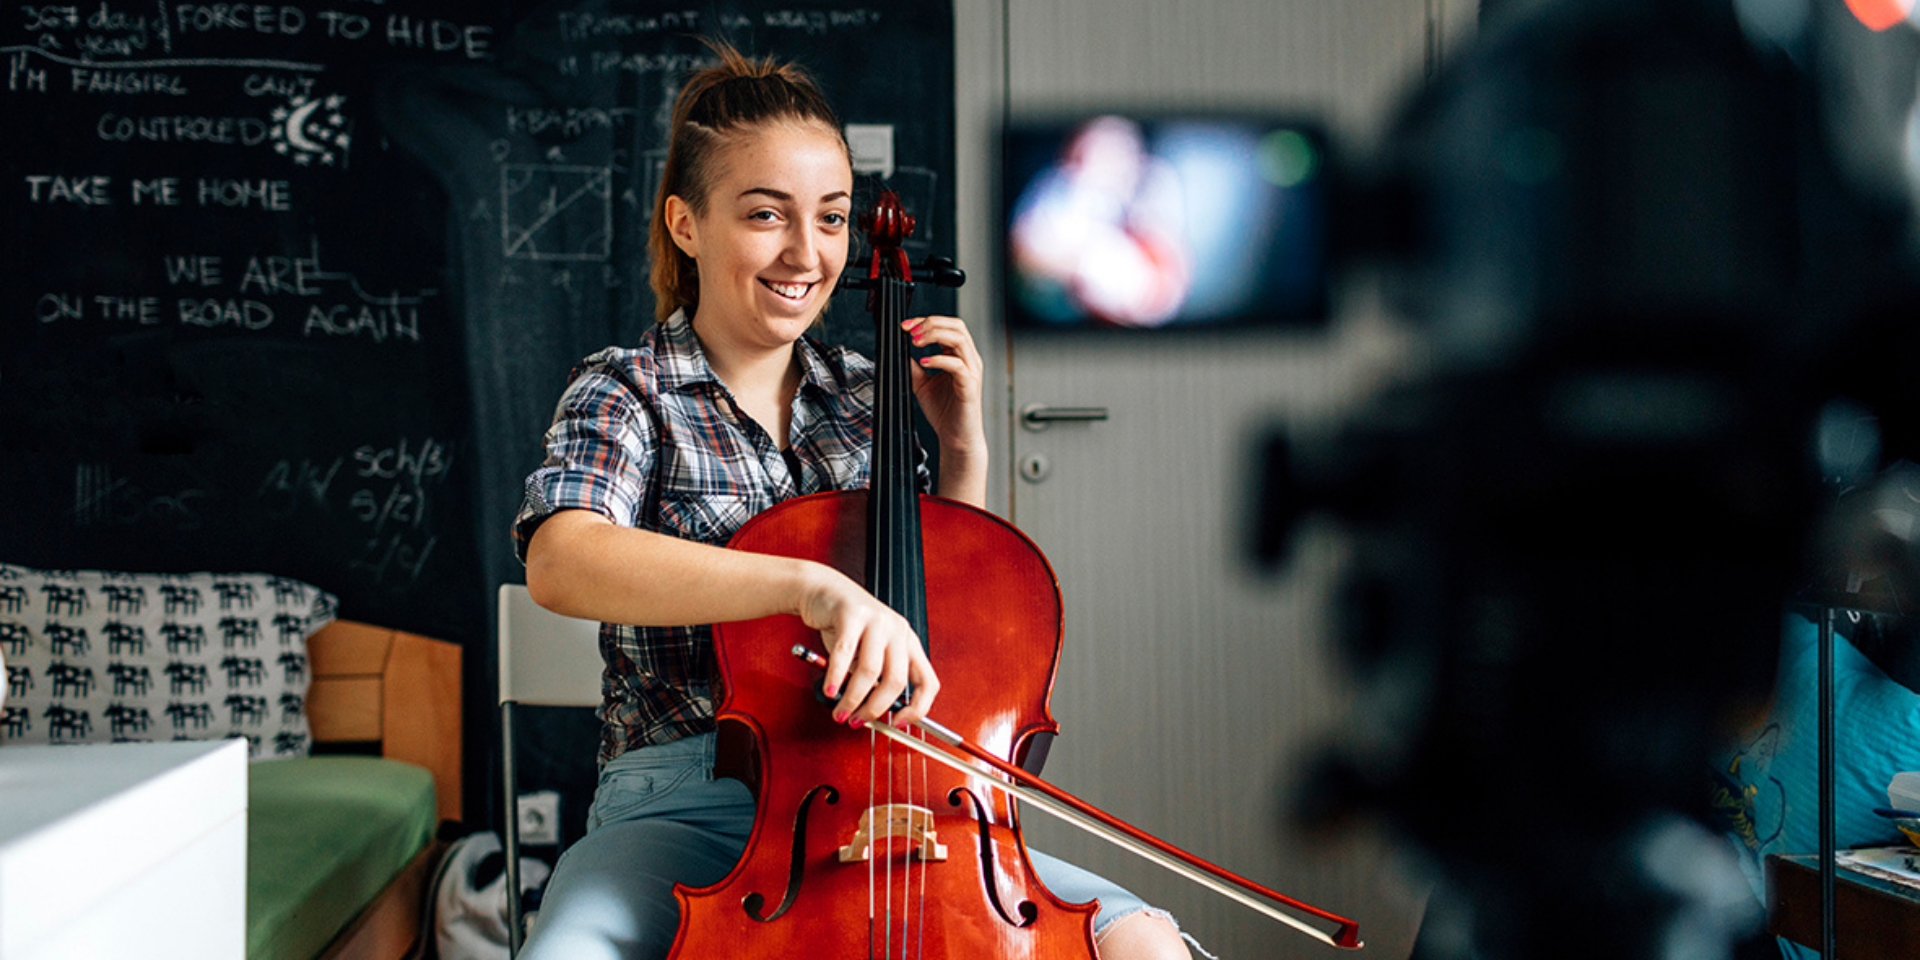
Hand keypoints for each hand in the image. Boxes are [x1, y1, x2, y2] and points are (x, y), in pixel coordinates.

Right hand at [796, 565, 940, 726]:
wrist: (824, 591)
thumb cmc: (847, 627)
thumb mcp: (870, 653)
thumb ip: (876, 679)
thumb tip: (873, 715)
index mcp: (909, 643)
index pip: (928, 682)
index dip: (918, 708)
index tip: (898, 723)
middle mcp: (898, 630)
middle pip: (896, 680)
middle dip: (874, 709)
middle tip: (856, 721)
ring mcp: (877, 620)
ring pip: (870, 670)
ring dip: (852, 698)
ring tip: (839, 712)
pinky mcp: (852, 614)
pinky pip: (844, 654)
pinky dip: (835, 678)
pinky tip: (830, 691)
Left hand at [903, 315, 985, 456]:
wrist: (955, 437)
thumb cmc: (944, 411)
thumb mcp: (921, 383)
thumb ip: (913, 366)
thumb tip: (899, 350)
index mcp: (960, 356)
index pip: (947, 326)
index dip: (926, 321)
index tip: (905, 325)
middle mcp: (969, 360)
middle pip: (956, 326)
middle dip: (931, 323)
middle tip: (910, 331)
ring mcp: (971, 372)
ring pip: (959, 339)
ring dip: (934, 335)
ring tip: (916, 342)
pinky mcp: (970, 386)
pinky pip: (958, 365)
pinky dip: (939, 359)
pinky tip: (924, 362)